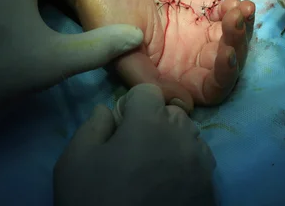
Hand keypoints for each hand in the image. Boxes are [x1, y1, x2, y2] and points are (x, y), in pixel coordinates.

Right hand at [54, 84, 215, 205]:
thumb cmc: (96, 201)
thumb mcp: (75, 161)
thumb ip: (93, 125)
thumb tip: (108, 110)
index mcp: (149, 121)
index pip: (148, 91)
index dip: (131, 105)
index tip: (120, 128)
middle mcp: (182, 134)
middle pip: (170, 112)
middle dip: (153, 122)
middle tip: (134, 151)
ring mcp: (200, 161)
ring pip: (188, 135)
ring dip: (172, 142)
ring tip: (153, 169)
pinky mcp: (209, 186)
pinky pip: (199, 161)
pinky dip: (186, 165)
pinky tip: (168, 185)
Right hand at [68, 0, 254, 111]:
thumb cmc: (103, 12)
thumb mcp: (121, 52)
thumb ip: (150, 81)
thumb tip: (186, 106)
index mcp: (169, 74)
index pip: (208, 88)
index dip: (223, 77)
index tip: (227, 54)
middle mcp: (185, 55)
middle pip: (225, 60)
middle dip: (237, 44)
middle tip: (236, 21)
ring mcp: (192, 29)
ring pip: (228, 35)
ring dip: (240, 25)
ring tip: (240, 8)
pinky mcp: (195, 5)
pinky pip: (223, 11)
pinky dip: (232, 7)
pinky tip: (230, 0)